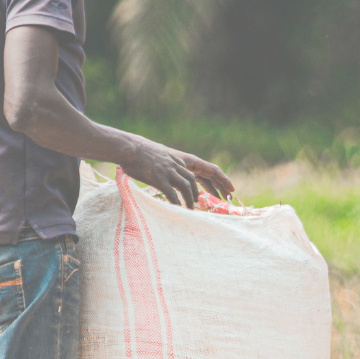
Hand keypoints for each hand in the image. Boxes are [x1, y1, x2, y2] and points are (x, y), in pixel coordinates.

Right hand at [120, 139, 234, 207]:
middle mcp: (178, 164)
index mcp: (182, 159)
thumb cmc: (143, 154)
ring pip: (187, 187)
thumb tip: (178, 178)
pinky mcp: (159, 178)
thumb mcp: (164, 156)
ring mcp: (169, 170)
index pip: (207, 169)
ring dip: (192, 199)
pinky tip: (179, 210)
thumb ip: (173, 166)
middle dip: (214, 190)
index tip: (231, 189)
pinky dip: (177, 203)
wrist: (129, 148)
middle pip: (200, 178)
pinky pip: (172, 194)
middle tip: (222, 203)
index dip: (220, 180)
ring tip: (192, 209)